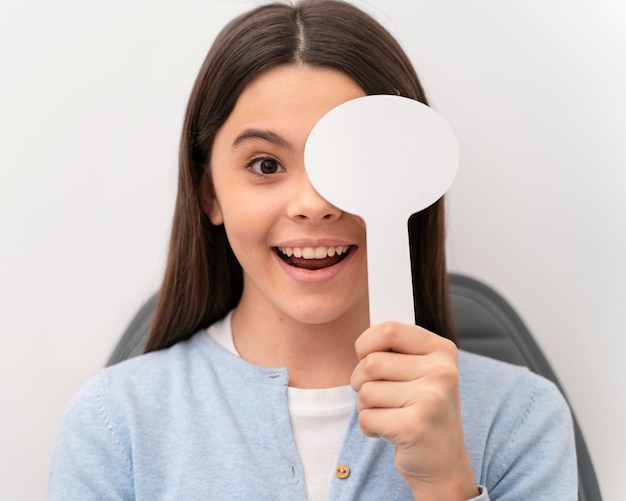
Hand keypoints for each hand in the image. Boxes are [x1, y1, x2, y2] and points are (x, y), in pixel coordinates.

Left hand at [351, 321, 477, 499]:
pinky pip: (367, 418)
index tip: (366, 356)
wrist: (444, 463)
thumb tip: (363, 338)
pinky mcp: (415, 427)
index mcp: (442, 351)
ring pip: (365, 391)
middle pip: (370, 362)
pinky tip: (391, 432)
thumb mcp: (421, 372)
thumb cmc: (422, 410)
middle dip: (360, 381)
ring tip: (389, 415)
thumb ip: (397, 350)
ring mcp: (432, 399)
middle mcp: (442, 372)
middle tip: (376, 395)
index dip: (366, 343)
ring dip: (366, 407)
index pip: (389, 329)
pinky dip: (369, 427)